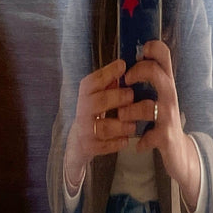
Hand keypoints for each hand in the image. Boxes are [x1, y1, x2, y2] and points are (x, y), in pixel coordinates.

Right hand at [64, 59, 134, 190]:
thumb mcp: (100, 96)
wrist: (79, 141)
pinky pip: (103, 146)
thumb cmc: (96, 114)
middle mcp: (82, 111)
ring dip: (120, 125)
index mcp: (85, 95)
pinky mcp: (88, 147)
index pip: (92, 81)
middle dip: (116, 98)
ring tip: (133, 125)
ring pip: (103, 127)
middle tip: (132, 96)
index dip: (107, 72)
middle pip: (98, 102)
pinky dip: (116, 144)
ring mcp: (84, 130)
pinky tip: (126, 140)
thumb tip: (125, 65)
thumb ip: (110, 84)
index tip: (123, 65)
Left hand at [122, 41, 201, 210]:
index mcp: (166, 85)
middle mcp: (170, 98)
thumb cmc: (163, 121)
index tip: (139, 54)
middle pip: (158, 75)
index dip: (153, 48)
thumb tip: (129, 59)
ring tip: (122, 117)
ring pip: (148, 107)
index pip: (165, 57)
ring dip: (130, 111)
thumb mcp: (159, 97)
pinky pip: (151, 136)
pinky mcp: (165, 137)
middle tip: (126, 81)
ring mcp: (168, 117)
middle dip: (139, 73)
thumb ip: (149, 80)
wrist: (180, 152)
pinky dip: (142, 141)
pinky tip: (138, 144)